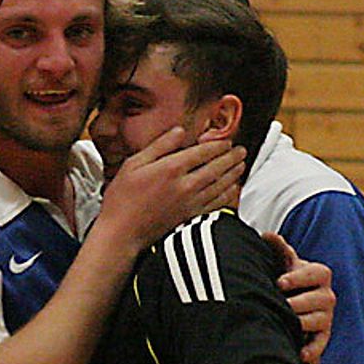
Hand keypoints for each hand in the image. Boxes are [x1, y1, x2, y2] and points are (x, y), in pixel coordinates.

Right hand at [98, 127, 245, 252]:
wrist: (122, 232)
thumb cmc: (122, 198)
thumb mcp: (134, 164)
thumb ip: (159, 146)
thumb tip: (180, 131)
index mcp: (171, 168)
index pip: (203, 152)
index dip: (217, 145)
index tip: (226, 140)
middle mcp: (185, 185)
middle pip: (216, 167)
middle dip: (231, 157)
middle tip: (241, 150)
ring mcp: (190, 203)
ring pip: (220, 185)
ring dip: (233, 173)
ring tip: (241, 165)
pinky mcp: (190, 217)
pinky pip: (216, 204)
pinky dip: (228, 195)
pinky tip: (232, 189)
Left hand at [262, 232, 334, 363]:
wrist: (291, 299)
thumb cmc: (285, 278)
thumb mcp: (283, 263)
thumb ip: (279, 249)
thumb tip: (267, 235)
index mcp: (319, 273)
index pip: (316, 273)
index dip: (298, 277)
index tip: (279, 283)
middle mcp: (327, 295)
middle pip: (321, 299)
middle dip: (299, 302)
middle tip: (281, 305)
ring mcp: (327, 316)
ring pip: (320, 320)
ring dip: (303, 323)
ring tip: (286, 323)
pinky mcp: (322, 335)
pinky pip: (321, 343)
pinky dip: (312, 350)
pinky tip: (300, 355)